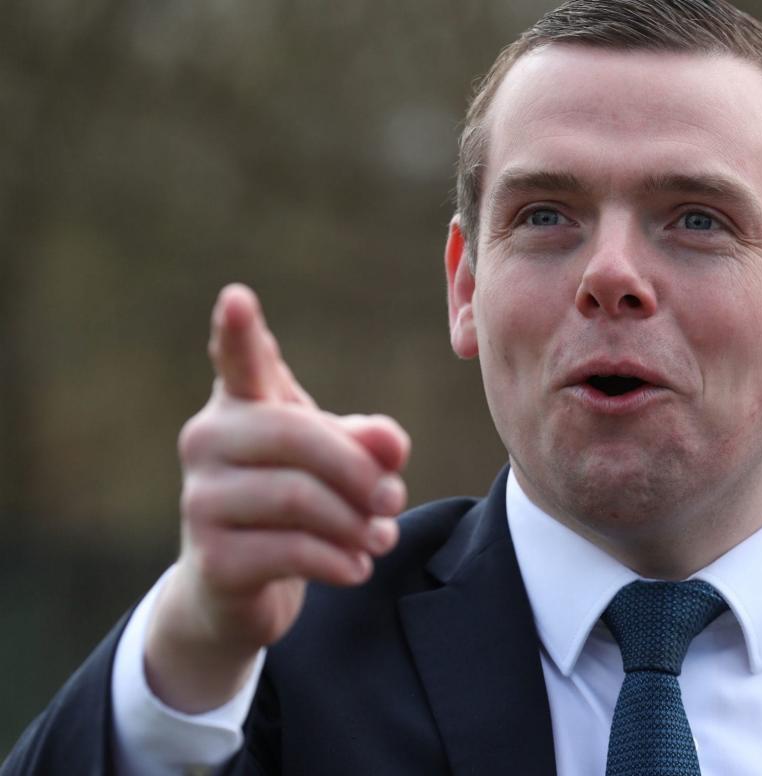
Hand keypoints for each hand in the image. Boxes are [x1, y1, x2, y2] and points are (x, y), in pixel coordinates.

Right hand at [144, 284, 408, 711]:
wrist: (239, 586)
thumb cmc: (294, 501)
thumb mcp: (337, 462)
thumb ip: (369, 442)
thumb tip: (392, 446)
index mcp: (243, 403)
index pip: (239, 360)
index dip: (237, 331)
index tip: (237, 298)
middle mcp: (208, 440)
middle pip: (296, 435)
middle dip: (360, 471)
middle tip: (395, 499)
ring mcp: (201, 500)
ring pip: (299, 497)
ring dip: (357, 522)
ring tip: (381, 536)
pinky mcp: (213, 559)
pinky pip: (293, 551)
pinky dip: (341, 561)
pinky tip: (356, 567)